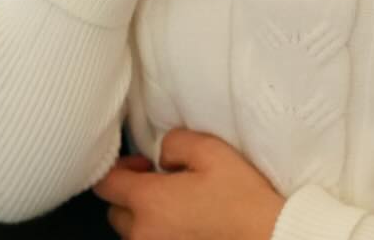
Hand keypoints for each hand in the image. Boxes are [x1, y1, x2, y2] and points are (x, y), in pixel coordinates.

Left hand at [93, 129, 285, 239]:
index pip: (106, 183)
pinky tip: (187, 225)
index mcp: (149, 201)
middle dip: (132, 194)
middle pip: (116, 210)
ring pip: (132, 232)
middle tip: (163, 183)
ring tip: (179, 207)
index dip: (119, 167)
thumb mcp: (213, 152)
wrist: (267, 237)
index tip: (141, 164)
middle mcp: (142, 233)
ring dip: (146, 218)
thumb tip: (162, 155)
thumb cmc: (243, 200)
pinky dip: (161, 234)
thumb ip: (176, 142)